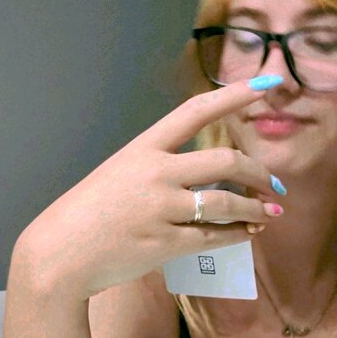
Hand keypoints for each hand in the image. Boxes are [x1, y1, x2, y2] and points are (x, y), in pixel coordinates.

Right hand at [19, 80, 284, 297]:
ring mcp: (161, 209)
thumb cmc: (89, 215)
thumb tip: (206, 178)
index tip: (267, 85)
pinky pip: (214, 237)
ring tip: (269, 213)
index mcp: (143, 148)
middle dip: (259, 172)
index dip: (234, 96)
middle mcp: (156, 173)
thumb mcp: (119, 175)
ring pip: (225, 203)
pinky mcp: (165, 243)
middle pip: (225, 161)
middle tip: (275, 184)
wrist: (61, 252)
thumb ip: (158, 170)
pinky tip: (248, 234)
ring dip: (255, 208)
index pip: (196, 111)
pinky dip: (237, 235)